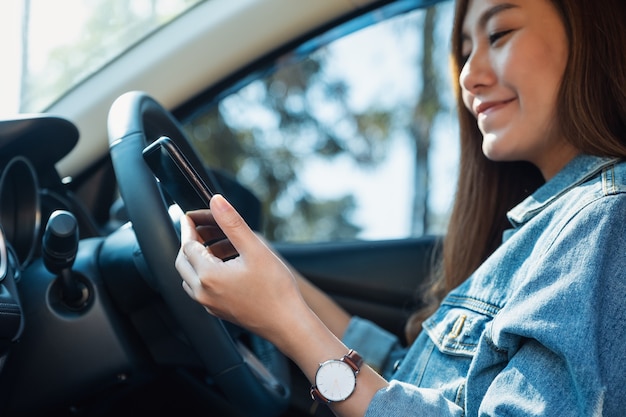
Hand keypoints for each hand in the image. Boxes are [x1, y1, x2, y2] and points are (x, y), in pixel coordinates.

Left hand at [175, 194, 305, 341]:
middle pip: (183, 261)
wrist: (288, 324)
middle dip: (190, 241)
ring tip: (215, 243)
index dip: (190, 226)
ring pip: (189, 275)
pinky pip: (201, 288)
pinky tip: (225, 265)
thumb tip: (216, 201)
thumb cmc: (276, 289)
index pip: (187, 244)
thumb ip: (232, 223)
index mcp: (208, 276)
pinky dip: (205, 272)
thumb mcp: (255, 249)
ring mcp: (209, 304)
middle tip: (202, 226)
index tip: (193, 214)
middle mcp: (202, 293)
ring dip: (197, 257)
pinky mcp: (218, 310)